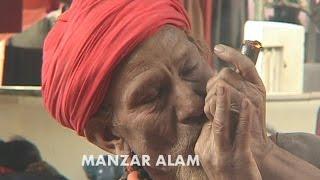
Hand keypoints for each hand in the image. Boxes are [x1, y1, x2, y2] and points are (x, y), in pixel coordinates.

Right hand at [195, 86, 261, 179]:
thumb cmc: (227, 174)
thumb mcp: (212, 157)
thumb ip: (210, 139)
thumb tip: (213, 120)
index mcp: (203, 148)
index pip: (207, 122)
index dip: (214, 106)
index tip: (221, 92)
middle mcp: (210, 150)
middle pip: (210, 120)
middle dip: (214, 100)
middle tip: (218, 83)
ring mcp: (224, 154)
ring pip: (221, 125)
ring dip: (224, 104)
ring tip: (226, 86)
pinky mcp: (239, 159)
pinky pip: (240, 135)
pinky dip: (243, 118)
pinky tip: (247, 105)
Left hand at [204, 44, 272, 166]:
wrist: (252, 146)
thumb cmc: (241, 124)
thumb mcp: (241, 102)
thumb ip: (233, 87)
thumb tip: (218, 75)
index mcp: (255, 85)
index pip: (244, 62)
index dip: (231, 53)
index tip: (217, 48)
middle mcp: (255, 89)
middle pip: (224, 73)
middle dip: (212, 85)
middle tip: (213, 99)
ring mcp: (250, 99)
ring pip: (219, 84)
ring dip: (210, 97)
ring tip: (214, 110)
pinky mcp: (241, 110)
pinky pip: (216, 98)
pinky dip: (209, 106)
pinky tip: (212, 116)